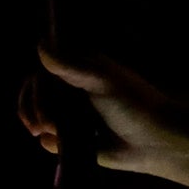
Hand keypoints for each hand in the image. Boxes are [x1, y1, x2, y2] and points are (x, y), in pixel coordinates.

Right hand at [32, 42, 188, 188]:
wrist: (156, 142)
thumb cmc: (134, 104)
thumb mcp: (102, 80)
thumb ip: (71, 64)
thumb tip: (40, 44)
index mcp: (79, 71)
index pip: (42, 73)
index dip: (35, 86)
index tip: (41, 97)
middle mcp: (73, 92)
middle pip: (36, 94)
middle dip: (33, 107)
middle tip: (44, 123)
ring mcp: (74, 117)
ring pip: (39, 116)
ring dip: (36, 122)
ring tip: (49, 132)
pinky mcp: (76, 141)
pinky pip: (50, 141)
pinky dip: (49, 142)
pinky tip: (56, 143)